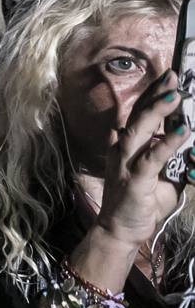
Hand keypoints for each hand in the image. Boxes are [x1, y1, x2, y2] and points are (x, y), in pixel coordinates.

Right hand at [94, 70, 192, 248]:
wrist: (120, 230)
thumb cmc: (140, 204)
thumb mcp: (162, 177)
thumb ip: (171, 159)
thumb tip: (189, 145)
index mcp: (127, 147)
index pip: (140, 114)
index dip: (153, 95)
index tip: (169, 78)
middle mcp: (122, 150)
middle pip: (138, 115)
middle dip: (156, 95)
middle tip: (173, 76)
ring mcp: (126, 163)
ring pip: (139, 130)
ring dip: (157, 112)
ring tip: (175, 95)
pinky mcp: (135, 180)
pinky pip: (152, 158)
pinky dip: (168, 143)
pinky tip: (183, 131)